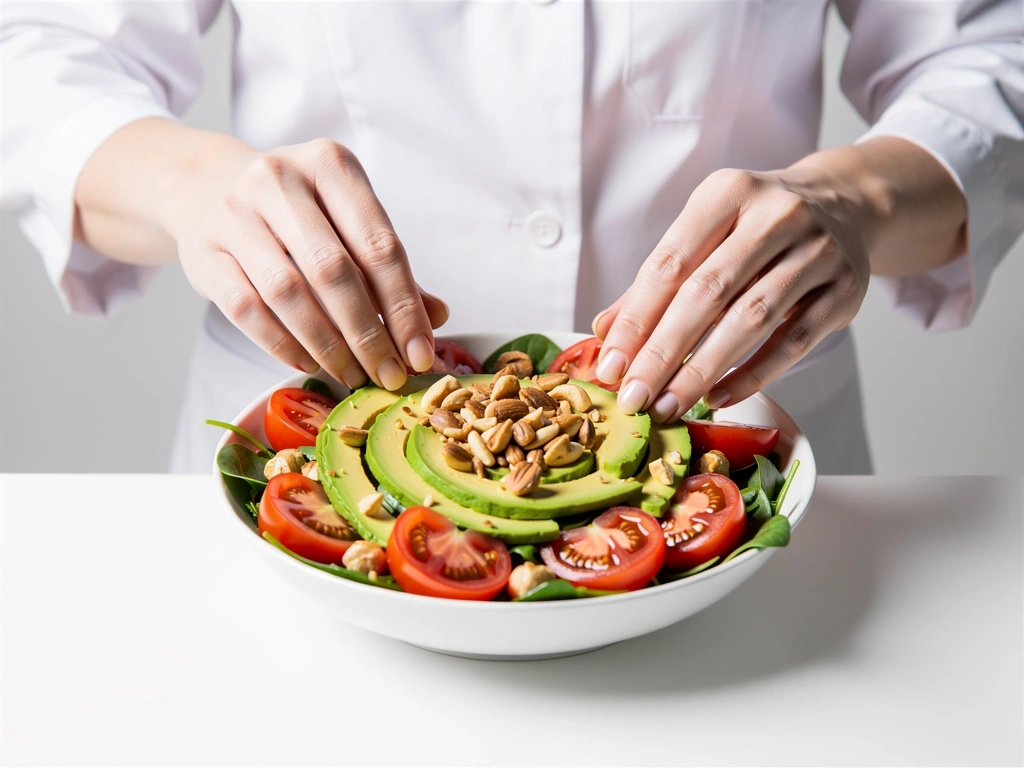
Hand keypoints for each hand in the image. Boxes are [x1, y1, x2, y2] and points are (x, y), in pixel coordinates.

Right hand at [167, 138, 446, 389]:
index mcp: (330, 165)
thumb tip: (436, 316)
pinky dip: (281, 344)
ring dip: (327, 345)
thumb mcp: (345, 221)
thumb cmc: (295, 212)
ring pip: (288, 292)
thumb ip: (388, 267)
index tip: (421, 354)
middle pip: (334, 271)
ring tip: (352, 374)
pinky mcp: (203, 251)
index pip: (379, 245)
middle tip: (388, 375)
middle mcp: (280, 178)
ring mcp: (235, 213)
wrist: (206, 188)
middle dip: (368, 334)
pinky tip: (309, 363)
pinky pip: (246, 309)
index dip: (404, 306)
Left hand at [592, 163, 874, 420]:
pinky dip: (753, 374)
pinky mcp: (846, 289)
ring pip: (751, 319)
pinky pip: (793, 341)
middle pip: (707, 294)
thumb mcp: (707, 231)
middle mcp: (775, 215)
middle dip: (663, 353)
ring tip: (668, 404)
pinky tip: (718, 396)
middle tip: (634, 397)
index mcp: (727, 193)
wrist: (847, 203)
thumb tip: (605, 331)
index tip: (610, 365)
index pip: (669, 264)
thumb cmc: (758, 225)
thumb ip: (657, 279)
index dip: (635, 319)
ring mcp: (817, 250)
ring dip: (702, 370)